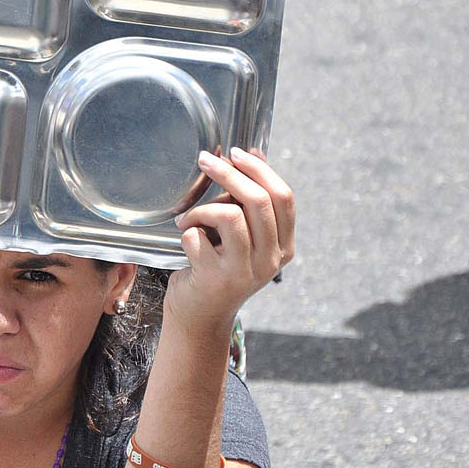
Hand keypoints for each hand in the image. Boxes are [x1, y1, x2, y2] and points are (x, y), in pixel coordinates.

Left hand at [165, 148, 294, 332]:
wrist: (200, 315)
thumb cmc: (219, 267)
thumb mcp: (244, 240)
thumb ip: (249, 206)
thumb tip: (248, 155)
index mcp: (283, 247)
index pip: (283, 197)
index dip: (260, 169)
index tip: (236, 152)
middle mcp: (270, 260)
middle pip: (257, 200)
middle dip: (228, 173)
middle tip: (204, 160)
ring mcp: (244, 271)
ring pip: (229, 215)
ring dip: (201, 208)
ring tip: (188, 219)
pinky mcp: (215, 278)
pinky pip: (197, 236)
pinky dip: (186, 232)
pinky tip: (185, 241)